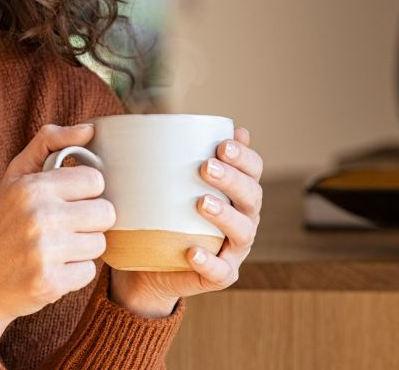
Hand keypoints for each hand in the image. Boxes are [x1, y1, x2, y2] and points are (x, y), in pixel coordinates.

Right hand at [0, 123, 116, 364]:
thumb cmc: (0, 224)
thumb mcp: (15, 176)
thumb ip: (49, 143)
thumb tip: (89, 129)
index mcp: (32, 187)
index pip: (95, 180)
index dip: (85, 192)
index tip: (68, 200)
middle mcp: (39, 216)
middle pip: (105, 213)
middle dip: (89, 221)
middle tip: (64, 227)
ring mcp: (45, 251)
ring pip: (100, 244)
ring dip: (82, 248)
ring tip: (56, 248)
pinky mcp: (50, 282)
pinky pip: (89, 272)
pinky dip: (74, 273)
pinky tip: (52, 269)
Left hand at [108, 126, 263, 315]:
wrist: (146, 265)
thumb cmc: (158, 213)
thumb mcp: (160, 182)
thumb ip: (165, 154)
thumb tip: (147, 122)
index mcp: (235, 191)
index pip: (252, 169)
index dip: (244, 156)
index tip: (222, 143)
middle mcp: (242, 218)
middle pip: (252, 196)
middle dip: (233, 179)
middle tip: (206, 166)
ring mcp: (233, 249)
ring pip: (243, 232)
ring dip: (226, 216)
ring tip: (202, 203)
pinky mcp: (219, 276)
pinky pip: (221, 271)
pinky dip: (210, 262)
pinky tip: (193, 252)